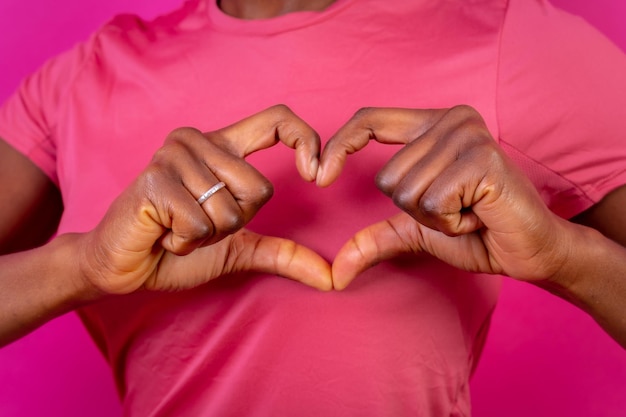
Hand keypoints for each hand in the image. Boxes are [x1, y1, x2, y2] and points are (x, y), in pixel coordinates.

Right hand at [78, 105, 331, 293]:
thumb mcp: (239, 248)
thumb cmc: (178, 248)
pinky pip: (200, 224)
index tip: (316, 175)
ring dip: (208, 235)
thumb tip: (331, 278)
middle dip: (234, 223)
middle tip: (198, 222)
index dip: (305, 140)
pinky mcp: (155, 181)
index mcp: (223, 147)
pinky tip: (164, 232)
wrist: (124, 265)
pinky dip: (186, 242)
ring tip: (178, 227)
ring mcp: (173, 157)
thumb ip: (283, 253)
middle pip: (258, 189)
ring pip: (230, 210)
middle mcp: (198, 142)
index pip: (277, 119)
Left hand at [318, 106, 573, 289]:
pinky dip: (451, 222)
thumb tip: (336, 272)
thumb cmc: (478, 232)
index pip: (370, 118)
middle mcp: (451, 119)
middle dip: (416, 210)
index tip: (319, 175)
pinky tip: (479, 215)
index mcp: (432, 125)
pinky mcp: (481, 158)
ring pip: (406, 192)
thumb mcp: (416, 231)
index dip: (340, 144)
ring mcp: (467, 135)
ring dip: (435, 218)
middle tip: (457, 208)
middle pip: (387, 177)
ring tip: (469, 211)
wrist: (531, 250)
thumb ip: (376, 238)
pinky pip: (431, 203)